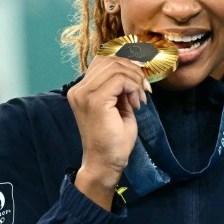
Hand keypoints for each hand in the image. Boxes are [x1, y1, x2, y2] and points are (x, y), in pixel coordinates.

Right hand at [66, 55, 150, 209]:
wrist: (105, 163)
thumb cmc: (113, 140)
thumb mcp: (117, 106)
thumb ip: (120, 87)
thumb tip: (134, 68)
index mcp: (81, 90)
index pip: (103, 60)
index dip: (126, 65)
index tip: (140, 82)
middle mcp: (78, 89)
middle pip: (110, 60)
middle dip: (133, 71)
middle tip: (144, 90)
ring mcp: (84, 94)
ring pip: (116, 67)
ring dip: (135, 80)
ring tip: (140, 98)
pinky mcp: (95, 101)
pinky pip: (120, 79)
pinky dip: (134, 87)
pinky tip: (137, 104)